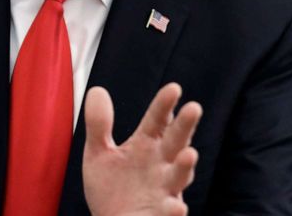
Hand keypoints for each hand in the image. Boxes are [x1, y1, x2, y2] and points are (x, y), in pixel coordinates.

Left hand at [82, 84, 201, 215]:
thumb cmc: (111, 188)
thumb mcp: (98, 153)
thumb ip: (99, 124)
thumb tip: (97, 90)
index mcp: (147, 145)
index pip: (158, 120)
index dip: (164, 105)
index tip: (173, 88)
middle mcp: (161, 163)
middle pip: (176, 141)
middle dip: (185, 126)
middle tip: (193, 108)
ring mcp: (164, 189)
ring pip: (179, 175)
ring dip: (185, 166)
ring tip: (189, 154)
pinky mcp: (161, 213)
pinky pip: (170, 211)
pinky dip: (174, 209)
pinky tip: (176, 206)